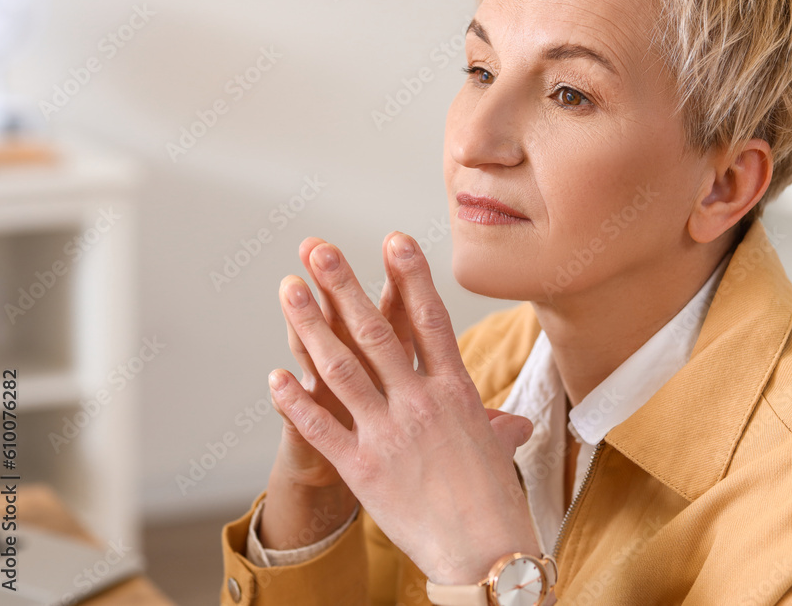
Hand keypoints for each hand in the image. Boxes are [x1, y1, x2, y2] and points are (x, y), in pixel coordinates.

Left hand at [268, 231, 539, 583]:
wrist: (485, 551)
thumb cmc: (495, 499)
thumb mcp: (497, 449)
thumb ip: (495, 424)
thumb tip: (515, 421)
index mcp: (456, 391)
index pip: (430, 320)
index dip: (410, 277)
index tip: (393, 240)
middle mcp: (421, 404)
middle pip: (377, 333)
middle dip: (344, 285)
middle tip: (319, 248)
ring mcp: (389, 434)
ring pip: (342, 369)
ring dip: (310, 326)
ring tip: (288, 290)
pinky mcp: (364, 468)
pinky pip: (322, 428)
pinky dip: (296, 401)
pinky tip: (275, 376)